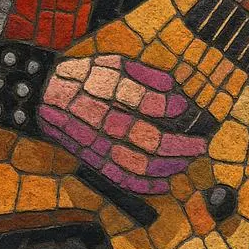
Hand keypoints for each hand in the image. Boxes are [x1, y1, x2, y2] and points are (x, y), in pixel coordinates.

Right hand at [38, 54, 214, 194]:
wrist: (46, 97)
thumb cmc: (86, 77)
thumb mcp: (114, 62)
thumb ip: (146, 75)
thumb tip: (176, 90)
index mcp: (108, 91)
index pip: (148, 103)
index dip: (173, 106)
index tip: (186, 106)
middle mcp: (104, 121)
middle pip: (151, 140)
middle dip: (183, 145)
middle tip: (201, 142)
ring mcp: (98, 145)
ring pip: (141, 165)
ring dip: (172, 166)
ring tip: (189, 160)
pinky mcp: (94, 162)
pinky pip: (123, 180)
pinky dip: (147, 186)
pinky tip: (167, 182)